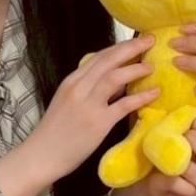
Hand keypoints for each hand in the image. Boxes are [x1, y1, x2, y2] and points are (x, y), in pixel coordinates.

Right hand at [29, 36, 159, 181]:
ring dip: (136, 69)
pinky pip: (124, 105)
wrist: (41, 155)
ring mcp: (88, 104)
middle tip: (150, 40)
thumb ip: (88, 89)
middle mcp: (79, 87)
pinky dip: (141, 97)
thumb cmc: (54, 131)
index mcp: (71, 81)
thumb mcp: (67, 101)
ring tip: (152, 67)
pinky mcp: (98, 123)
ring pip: (115, 77)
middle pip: (108, 60)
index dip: (120, 46)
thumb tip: (116, 82)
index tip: (136, 41)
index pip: (99, 56)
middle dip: (131, 47)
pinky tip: (155, 93)